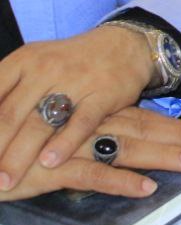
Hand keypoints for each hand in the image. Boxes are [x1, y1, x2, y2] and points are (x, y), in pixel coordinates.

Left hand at [0, 26, 153, 190]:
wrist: (124, 45)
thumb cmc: (70, 62)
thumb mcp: (34, 63)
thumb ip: (7, 89)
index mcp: (24, 60)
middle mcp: (46, 68)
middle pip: (11, 115)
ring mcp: (76, 81)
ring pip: (41, 123)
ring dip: (21, 155)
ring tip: (7, 180)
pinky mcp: (104, 93)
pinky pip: (80, 122)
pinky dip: (64, 144)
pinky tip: (50, 163)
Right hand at [0, 106, 180, 201]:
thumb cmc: (18, 148)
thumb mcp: (59, 140)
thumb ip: (89, 137)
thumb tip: (127, 145)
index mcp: (90, 117)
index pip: (139, 119)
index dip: (172, 127)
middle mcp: (85, 127)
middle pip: (139, 129)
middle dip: (176, 137)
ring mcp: (69, 146)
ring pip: (123, 148)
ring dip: (158, 155)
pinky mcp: (51, 169)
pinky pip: (92, 176)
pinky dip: (120, 181)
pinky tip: (144, 188)